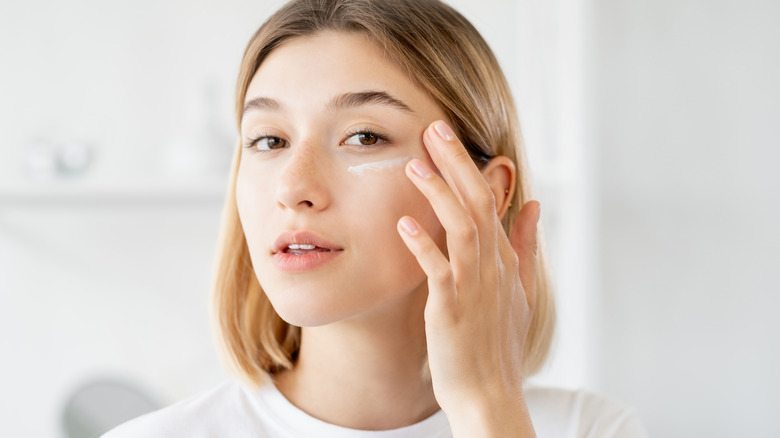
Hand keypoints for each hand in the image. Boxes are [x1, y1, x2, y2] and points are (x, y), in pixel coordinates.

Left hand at [397, 120, 538, 436]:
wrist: (490, 393)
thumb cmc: (499, 344)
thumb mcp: (521, 291)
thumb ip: (527, 246)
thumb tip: (534, 204)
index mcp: (504, 260)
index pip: (490, 202)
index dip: (469, 167)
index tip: (448, 137)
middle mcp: (493, 267)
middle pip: (479, 203)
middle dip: (456, 164)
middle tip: (434, 127)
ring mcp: (474, 288)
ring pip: (463, 228)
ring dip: (440, 194)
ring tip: (415, 163)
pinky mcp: (453, 310)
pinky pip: (440, 271)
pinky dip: (424, 245)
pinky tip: (404, 222)